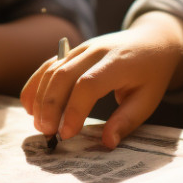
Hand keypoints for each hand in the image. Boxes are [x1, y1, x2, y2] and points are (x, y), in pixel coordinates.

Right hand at [19, 22, 182, 148]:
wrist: (152, 40)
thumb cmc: (151, 73)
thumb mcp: (149, 99)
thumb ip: (127, 120)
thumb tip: (108, 143)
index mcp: (118, 62)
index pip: (89, 84)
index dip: (75, 110)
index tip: (68, 134)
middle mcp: (96, 51)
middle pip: (64, 75)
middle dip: (51, 106)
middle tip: (48, 133)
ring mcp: (82, 48)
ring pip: (52, 70)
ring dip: (41, 98)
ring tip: (40, 125)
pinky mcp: (73, 51)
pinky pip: (48, 65)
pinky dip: (35, 84)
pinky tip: (30, 106)